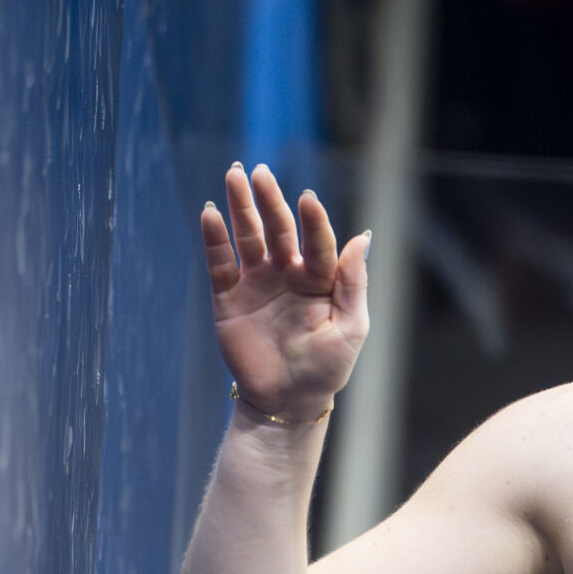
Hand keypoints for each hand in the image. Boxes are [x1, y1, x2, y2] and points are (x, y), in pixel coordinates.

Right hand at [202, 163, 369, 419]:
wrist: (287, 401)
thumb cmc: (326, 368)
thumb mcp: (351, 328)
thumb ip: (353, 283)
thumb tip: (362, 237)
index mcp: (320, 279)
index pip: (317, 241)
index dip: (312, 221)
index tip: (307, 200)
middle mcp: (288, 273)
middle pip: (278, 228)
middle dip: (268, 200)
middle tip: (257, 172)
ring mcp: (257, 282)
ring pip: (247, 237)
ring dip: (240, 207)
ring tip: (233, 177)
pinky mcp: (229, 297)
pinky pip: (221, 263)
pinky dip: (214, 240)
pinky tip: (210, 215)